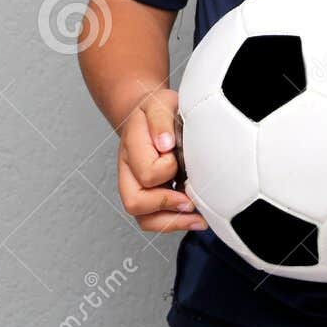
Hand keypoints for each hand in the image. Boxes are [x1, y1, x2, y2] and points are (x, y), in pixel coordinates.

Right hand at [116, 88, 208, 232]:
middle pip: (135, 202)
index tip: (179, 155)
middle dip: (166, 205)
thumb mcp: (160, 103)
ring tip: (198, 219)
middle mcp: (127, 171)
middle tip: (191, 199)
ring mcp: (135, 186)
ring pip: (143, 219)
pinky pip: (152, 221)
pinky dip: (174, 223)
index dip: (168, 168)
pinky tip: (195, 218)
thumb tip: (165, 144)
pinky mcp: (146, 197)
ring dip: (172, 222)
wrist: (146, 115)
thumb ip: (160, 120)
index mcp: (131, 147)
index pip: (147, 172)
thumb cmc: (155, 110)